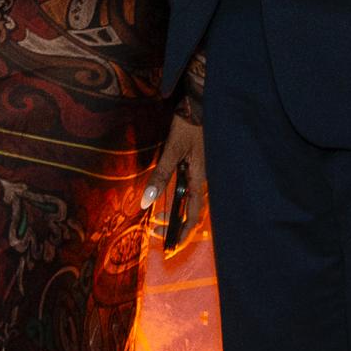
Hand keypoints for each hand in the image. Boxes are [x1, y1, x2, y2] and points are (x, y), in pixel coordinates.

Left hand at [144, 113, 206, 257]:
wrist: (202, 101)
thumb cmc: (189, 124)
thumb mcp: (172, 150)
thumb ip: (160, 176)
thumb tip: (145, 202)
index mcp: (200, 179)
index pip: (194, 215)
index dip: (183, 234)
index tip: (172, 249)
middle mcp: (204, 178)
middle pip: (194, 211)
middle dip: (179, 227)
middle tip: (162, 237)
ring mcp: (203, 170)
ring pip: (193, 200)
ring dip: (180, 213)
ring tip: (164, 222)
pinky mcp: (199, 162)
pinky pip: (192, 187)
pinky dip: (182, 198)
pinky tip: (172, 197)